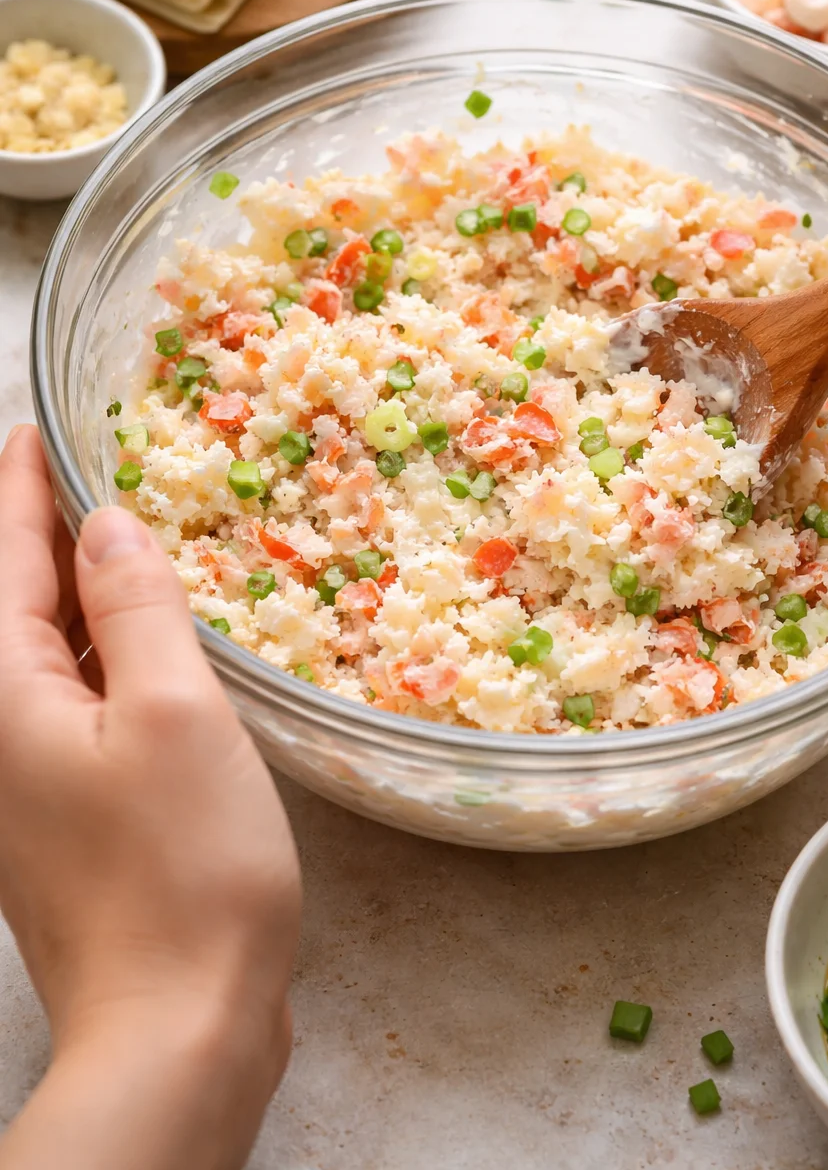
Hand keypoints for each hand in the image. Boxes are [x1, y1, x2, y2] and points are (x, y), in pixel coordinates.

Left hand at [0, 425, 300, 1169]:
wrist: (177, 1032)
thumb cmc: (179, 871)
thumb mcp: (173, 712)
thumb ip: (136, 608)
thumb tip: (106, 525)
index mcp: (8, 697)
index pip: (5, 559)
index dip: (22, 486)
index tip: (32, 425)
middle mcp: (4, 736)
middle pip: (21, 605)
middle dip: (49, 532)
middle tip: (93, 467)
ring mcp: (33, 784)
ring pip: (54, 656)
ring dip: (85, 595)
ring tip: (129, 539)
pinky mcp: (74, 820)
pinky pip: (84, 706)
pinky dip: (113, 658)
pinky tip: (158, 648)